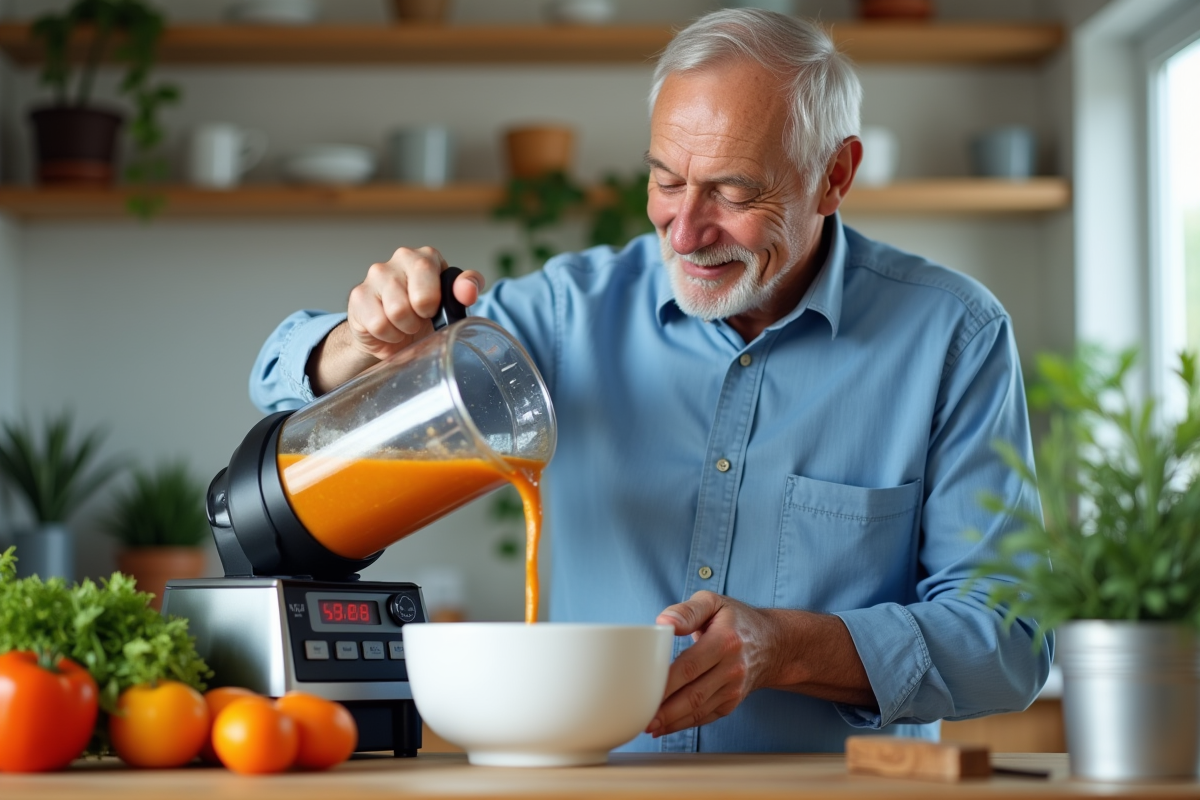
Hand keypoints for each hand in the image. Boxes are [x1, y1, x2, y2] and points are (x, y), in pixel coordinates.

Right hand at [308, 247, 484, 393]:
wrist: (392, 332)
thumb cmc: (423, 313)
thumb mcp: (451, 301)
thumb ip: (467, 289)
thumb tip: (468, 290)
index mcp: (426, 257)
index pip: (430, 276)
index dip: (433, 303)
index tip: (432, 310)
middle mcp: (400, 258)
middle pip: (417, 300)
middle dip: (420, 319)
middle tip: (418, 320)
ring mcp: (376, 275)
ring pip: (397, 312)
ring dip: (404, 329)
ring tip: (403, 325)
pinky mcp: (358, 295)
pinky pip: (378, 324)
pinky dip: (387, 336)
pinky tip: (388, 330)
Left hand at [646, 591, 783, 737]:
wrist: (772, 643)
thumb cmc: (735, 620)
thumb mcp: (713, 602)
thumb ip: (687, 610)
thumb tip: (664, 622)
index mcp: (725, 641)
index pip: (690, 666)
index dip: (666, 682)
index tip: (643, 689)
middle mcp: (733, 668)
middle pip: (693, 694)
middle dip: (665, 709)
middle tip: (640, 715)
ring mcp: (734, 689)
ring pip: (698, 710)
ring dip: (671, 721)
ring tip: (647, 725)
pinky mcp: (732, 702)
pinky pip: (705, 716)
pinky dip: (683, 724)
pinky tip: (663, 726)